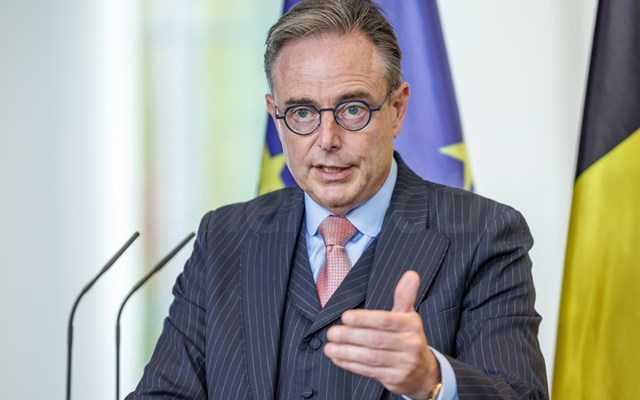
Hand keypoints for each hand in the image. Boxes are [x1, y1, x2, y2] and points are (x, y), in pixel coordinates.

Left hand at [324, 270, 440, 398]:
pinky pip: (369, 371)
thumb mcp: (409, 316)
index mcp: (411, 325)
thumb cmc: (409, 337)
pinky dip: (350, 365)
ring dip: (346, 352)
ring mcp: (403, 364)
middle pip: (376, 340)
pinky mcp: (395, 379)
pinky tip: (337, 358)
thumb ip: (405, 296)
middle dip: (350, 336)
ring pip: (370, 358)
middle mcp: (410, 345)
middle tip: (332, 332)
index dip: (364, 319)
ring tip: (329, 346)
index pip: (386, 321)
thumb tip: (411, 274)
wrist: (423, 372)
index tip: (345, 317)